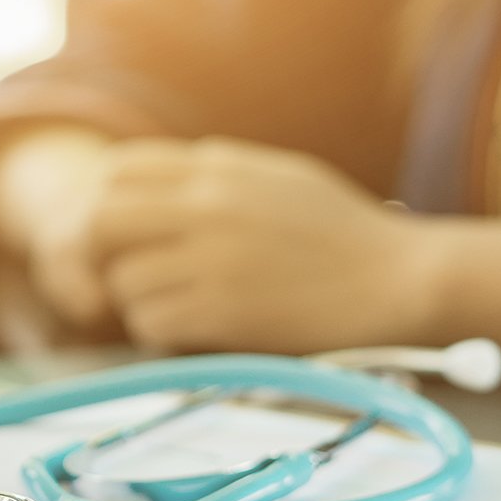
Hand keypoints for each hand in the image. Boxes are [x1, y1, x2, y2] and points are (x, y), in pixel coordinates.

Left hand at [55, 136, 441, 353]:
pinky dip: (162, 333)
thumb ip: (213, 173)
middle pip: (100, 220)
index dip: (106, 202)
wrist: (401, 280)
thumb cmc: (343, 233)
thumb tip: (152, 182)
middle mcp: (206, 207)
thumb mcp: (276, 176)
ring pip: (123, 281)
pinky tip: (197, 329)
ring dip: (138, 301)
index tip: (123, 232)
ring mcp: (212, 260)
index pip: (117, 169)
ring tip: (181, 305)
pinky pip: (151, 324)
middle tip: (124, 276)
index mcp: (218, 167)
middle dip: (100, 253)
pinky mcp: (222, 313)